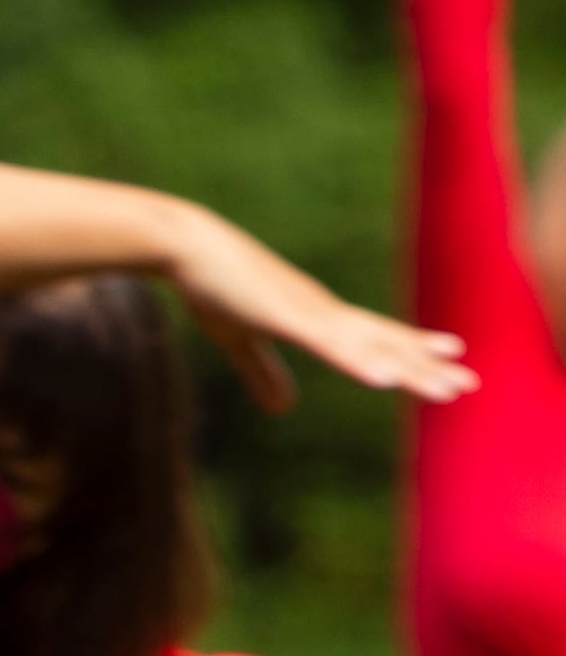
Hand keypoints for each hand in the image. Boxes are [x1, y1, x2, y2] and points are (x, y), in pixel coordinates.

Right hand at [163, 206, 474, 411]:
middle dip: (425, 364)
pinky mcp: (286, 316)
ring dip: (409, 369)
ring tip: (446, 391)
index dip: (410, 347)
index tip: (450, 354)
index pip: (372, 334)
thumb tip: (284, 410)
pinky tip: (386, 381)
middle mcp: (322, 310)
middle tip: (468, 384)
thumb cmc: (210, 285)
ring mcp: (308, 312)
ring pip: (368, 347)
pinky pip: (331, 345)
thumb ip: (262, 372)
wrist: (187, 245)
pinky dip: (361, 362)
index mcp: (313, 315)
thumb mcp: (237, 336)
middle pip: (383, 342)